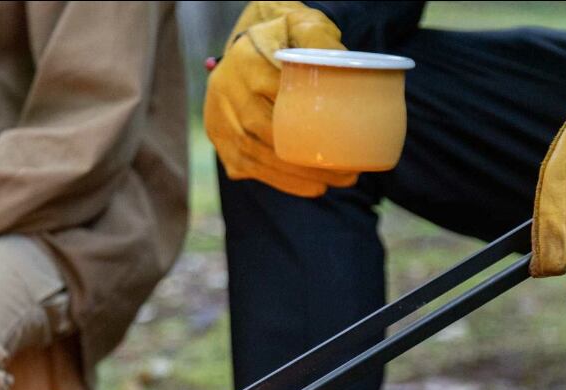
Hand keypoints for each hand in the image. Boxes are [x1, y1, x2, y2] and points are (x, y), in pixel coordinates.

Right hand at [204, 1, 358, 196]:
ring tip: (332, 184)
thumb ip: (318, 38)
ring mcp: (219, 120)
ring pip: (260, 159)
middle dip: (309, 163)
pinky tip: (310, 187)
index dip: (313, 130)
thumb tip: (343, 62)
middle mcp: (226, 92)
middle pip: (271, 137)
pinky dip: (282, 182)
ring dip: (298, 178)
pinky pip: (252, 169)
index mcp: (246, 62)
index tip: (344, 146)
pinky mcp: (220, 142)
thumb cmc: (282, 40)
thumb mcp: (300, 25)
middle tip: (347, 175)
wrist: (247, 50)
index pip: (281, 104)